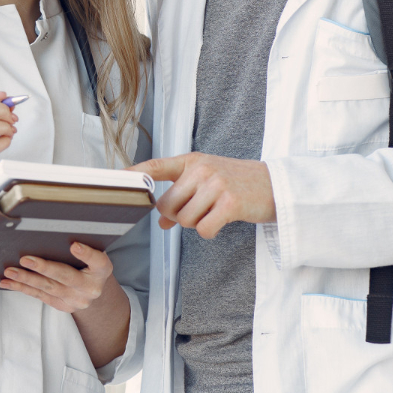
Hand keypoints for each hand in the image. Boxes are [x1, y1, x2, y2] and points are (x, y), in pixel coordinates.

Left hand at [0, 241, 112, 312]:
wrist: (93, 287)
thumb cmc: (89, 263)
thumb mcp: (93, 252)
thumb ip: (82, 245)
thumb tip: (59, 234)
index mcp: (102, 270)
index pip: (98, 261)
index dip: (87, 254)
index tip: (74, 246)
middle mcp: (91, 288)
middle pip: (66, 277)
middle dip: (43, 268)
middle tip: (25, 259)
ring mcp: (77, 300)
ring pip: (48, 288)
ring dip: (26, 279)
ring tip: (10, 272)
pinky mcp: (63, 306)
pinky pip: (40, 296)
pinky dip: (22, 288)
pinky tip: (8, 283)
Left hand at [131, 153, 275, 238]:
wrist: (276, 186)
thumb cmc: (237, 183)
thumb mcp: (208, 181)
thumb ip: (182, 196)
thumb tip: (160, 221)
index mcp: (192, 161)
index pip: (156, 166)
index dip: (135, 174)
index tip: (116, 180)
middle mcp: (201, 169)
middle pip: (167, 205)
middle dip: (177, 216)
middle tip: (197, 212)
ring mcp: (216, 185)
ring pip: (184, 219)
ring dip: (195, 224)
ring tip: (213, 213)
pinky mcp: (230, 203)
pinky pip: (203, 229)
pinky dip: (209, 231)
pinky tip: (221, 222)